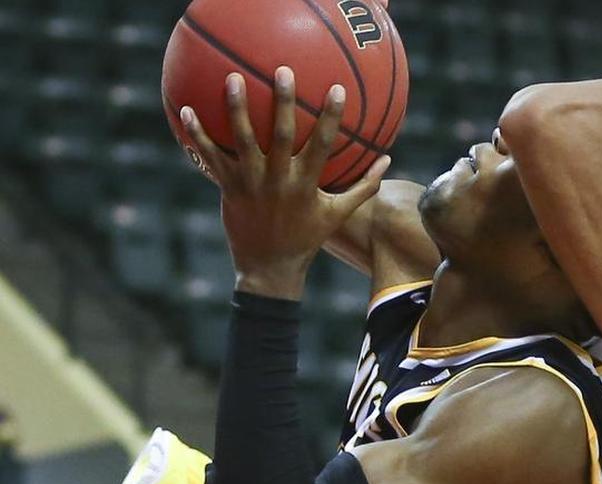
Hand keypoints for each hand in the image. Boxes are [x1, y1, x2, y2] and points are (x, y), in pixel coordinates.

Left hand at [181, 66, 388, 299]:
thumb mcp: (338, 214)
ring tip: (233, 77)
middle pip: (280, 135)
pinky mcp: (228, 187)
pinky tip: (188, 110)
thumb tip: (387, 159)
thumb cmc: (307, 238)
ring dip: (237, 108)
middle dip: (283, 102)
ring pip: (242, 140)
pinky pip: (210, 157)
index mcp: (307, 184)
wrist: (269, 268)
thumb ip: (363, 187)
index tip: (336, 89)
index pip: (322, 145)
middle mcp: (278, 180)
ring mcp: (251, 183)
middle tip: (283, 71)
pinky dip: (198, 135)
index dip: (330, 117)